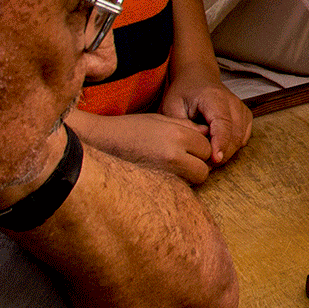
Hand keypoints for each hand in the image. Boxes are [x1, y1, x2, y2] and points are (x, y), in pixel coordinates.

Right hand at [68, 108, 216, 183]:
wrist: (101, 141)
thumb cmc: (130, 129)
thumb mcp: (160, 120)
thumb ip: (187, 127)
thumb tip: (208, 134)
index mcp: (177, 134)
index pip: (207, 147)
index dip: (200, 148)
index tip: (190, 148)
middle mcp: (174, 154)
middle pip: (204, 167)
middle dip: (198, 164)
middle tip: (184, 160)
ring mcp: (165, 172)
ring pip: (195, 180)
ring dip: (190, 176)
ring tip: (173, 167)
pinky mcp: (156, 184)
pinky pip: (180, 187)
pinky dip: (178, 183)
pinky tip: (164, 174)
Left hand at [161, 74, 252, 163]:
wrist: (197, 77)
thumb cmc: (183, 93)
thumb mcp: (172, 106)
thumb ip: (181, 125)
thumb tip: (193, 144)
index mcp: (214, 96)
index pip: (223, 122)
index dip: (220, 142)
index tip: (215, 159)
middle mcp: (232, 101)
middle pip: (234, 134)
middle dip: (222, 154)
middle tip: (203, 166)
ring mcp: (241, 109)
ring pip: (240, 139)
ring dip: (227, 153)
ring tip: (208, 159)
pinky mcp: (245, 116)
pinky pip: (243, 138)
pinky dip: (233, 147)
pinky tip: (217, 149)